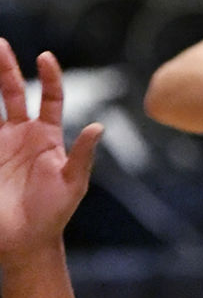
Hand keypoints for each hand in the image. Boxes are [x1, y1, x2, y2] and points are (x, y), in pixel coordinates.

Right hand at [0, 41, 101, 264]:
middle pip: (12, 92)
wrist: (25, 240)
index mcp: (47, 136)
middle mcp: (21, 133)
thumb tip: (98, 127)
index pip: (50, 98)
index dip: (49, 77)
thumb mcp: (73, 183)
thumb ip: (83, 155)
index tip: (45, 57)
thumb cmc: (54, 213)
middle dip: (5, 68)